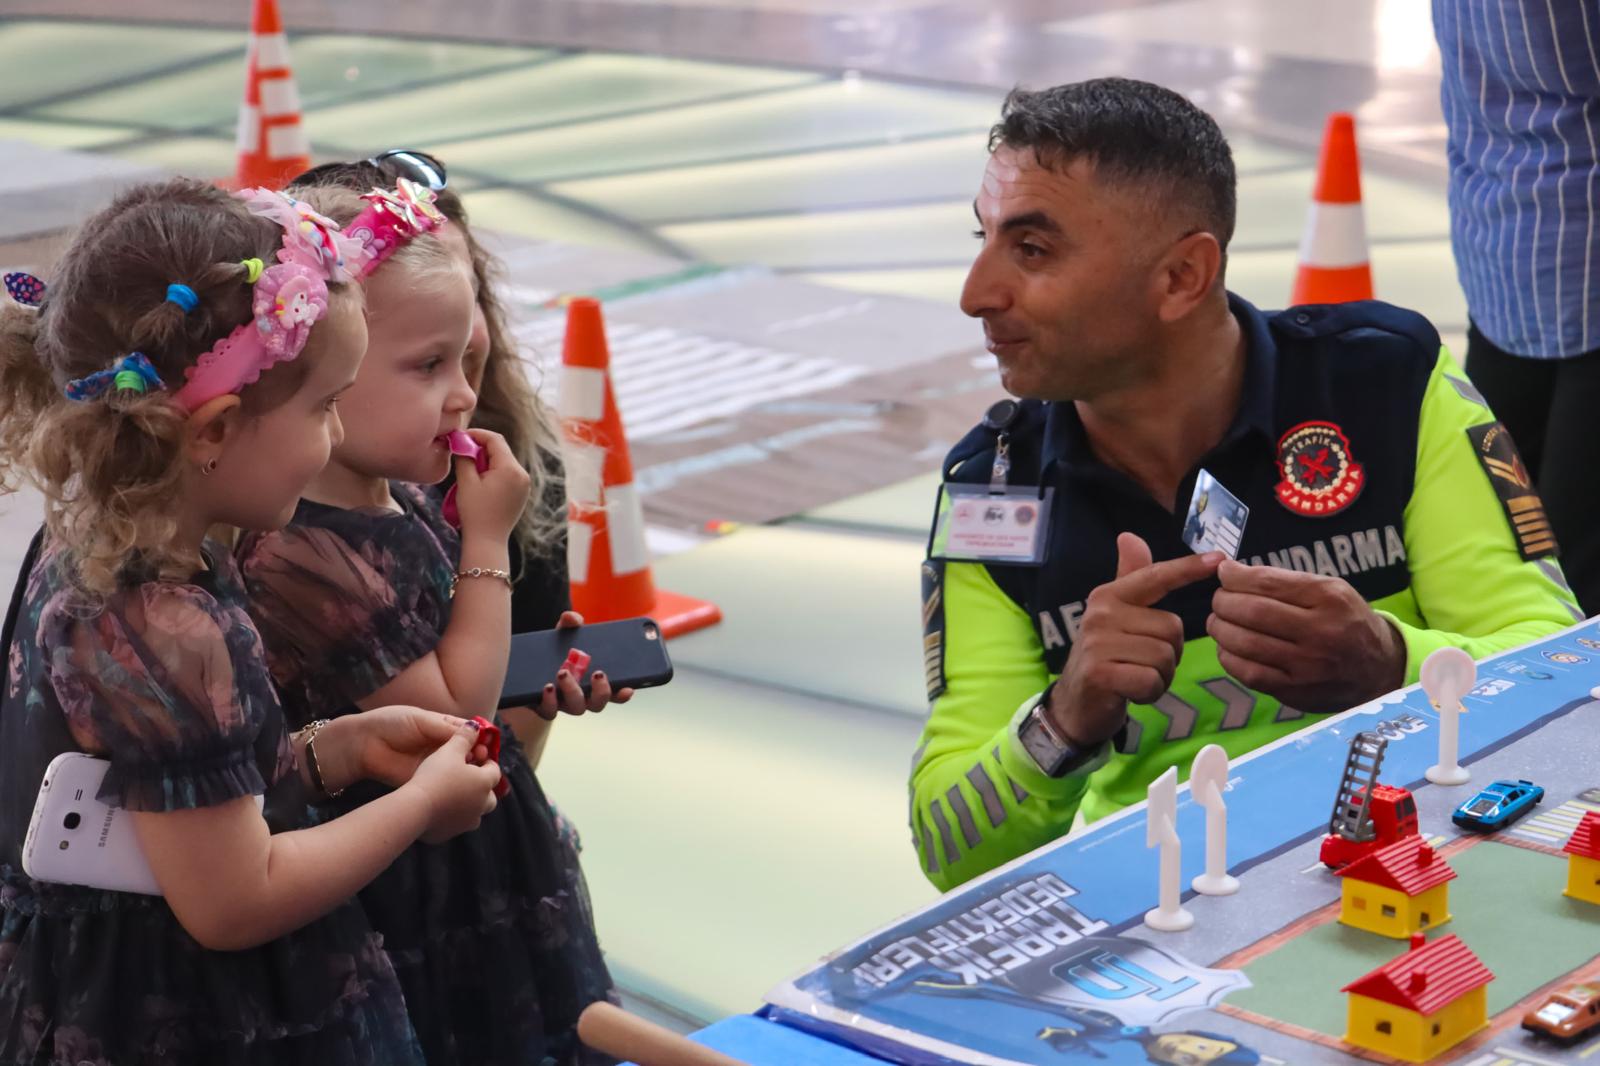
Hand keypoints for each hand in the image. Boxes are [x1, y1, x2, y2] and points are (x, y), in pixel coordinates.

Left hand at [348, 705, 491, 788]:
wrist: (363, 744)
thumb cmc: (391, 724)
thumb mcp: (421, 719)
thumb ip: (447, 727)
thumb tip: (474, 732)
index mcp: (440, 727)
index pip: (466, 733)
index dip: (477, 737)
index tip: (485, 742)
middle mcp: (439, 746)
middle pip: (465, 751)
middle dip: (476, 753)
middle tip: (482, 756)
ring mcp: (432, 764)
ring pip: (457, 767)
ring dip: (468, 768)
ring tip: (474, 767)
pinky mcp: (424, 779)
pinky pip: (443, 780)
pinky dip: (454, 781)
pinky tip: (462, 780)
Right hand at [407, 730, 501, 843]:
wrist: (415, 807)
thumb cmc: (435, 775)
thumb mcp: (450, 750)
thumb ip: (465, 737)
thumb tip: (476, 727)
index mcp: (484, 783)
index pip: (494, 771)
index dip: (487, 762)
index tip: (478, 757)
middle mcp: (481, 805)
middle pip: (489, 796)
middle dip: (482, 788)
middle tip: (468, 779)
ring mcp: (467, 822)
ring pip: (475, 813)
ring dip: (469, 804)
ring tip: (454, 795)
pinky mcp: (450, 834)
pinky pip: (456, 824)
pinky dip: (452, 817)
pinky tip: (439, 809)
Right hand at [452, 429, 530, 542]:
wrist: (488, 541)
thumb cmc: (475, 512)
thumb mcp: (466, 482)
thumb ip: (465, 457)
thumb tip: (462, 443)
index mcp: (510, 469)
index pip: (495, 440)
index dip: (477, 435)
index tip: (461, 437)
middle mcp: (522, 474)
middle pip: (501, 450)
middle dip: (481, 447)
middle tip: (462, 452)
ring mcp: (524, 484)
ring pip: (505, 461)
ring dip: (488, 459)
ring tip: (470, 468)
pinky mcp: (522, 493)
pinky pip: (508, 474)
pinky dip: (495, 471)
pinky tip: (481, 480)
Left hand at [533, 610, 636, 720]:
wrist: (528, 670)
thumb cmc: (555, 654)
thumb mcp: (564, 637)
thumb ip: (571, 624)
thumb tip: (572, 618)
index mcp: (593, 684)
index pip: (614, 693)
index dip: (623, 694)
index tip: (628, 689)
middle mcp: (583, 698)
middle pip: (598, 704)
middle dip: (601, 691)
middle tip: (598, 674)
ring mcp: (565, 705)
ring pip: (576, 708)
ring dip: (572, 690)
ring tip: (563, 673)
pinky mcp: (545, 708)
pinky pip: (550, 711)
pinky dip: (550, 701)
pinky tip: (548, 687)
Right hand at [1049, 533, 1221, 745]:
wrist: (1075, 704)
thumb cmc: (1105, 658)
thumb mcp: (1117, 617)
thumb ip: (1129, 579)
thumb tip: (1129, 536)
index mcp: (1109, 596)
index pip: (1156, 577)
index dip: (1187, 568)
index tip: (1219, 559)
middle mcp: (1101, 614)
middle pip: (1172, 628)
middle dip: (1169, 653)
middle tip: (1142, 663)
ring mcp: (1098, 643)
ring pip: (1165, 656)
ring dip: (1160, 676)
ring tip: (1136, 677)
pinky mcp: (1100, 673)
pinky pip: (1151, 681)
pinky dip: (1150, 692)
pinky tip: (1131, 693)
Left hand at [1207, 559, 1404, 712]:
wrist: (1379, 669)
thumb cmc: (1346, 622)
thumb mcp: (1332, 590)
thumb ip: (1286, 582)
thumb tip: (1231, 573)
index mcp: (1329, 598)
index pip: (1267, 583)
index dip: (1235, 577)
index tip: (1224, 573)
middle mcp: (1320, 632)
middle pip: (1252, 612)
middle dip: (1223, 602)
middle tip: (1219, 600)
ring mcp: (1307, 666)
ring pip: (1245, 643)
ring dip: (1220, 629)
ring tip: (1218, 621)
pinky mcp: (1295, 691)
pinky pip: (1248, 673)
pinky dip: (1229, 657)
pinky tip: (1228, 647)